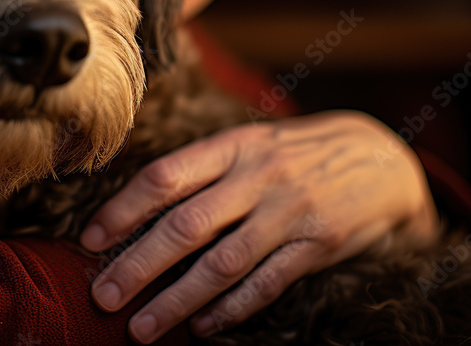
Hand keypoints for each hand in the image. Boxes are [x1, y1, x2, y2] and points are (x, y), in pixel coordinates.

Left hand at [79, 110, 439, 342]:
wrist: (380, 158)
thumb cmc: (294, 153)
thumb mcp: (249, 143)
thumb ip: (202, 171)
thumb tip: (137, 207)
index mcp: (232, 147)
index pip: (164, 177)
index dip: (123, 210)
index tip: (90, 240)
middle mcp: (257, 177)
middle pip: (185, 226)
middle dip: (138, 265)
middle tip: (102, 296)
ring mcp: (288, 212)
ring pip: (221, 264)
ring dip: (176, 300)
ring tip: (141, 328)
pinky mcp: (316, 246)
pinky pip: (266, 284)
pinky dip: (230, 309)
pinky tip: (201, 328)